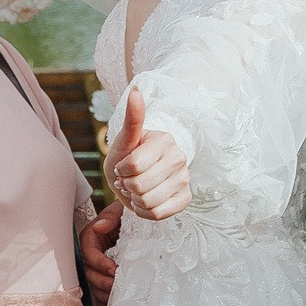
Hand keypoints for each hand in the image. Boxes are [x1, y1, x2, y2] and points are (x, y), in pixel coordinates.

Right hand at [78, 201, 121, 305]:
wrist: (135, 220)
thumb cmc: (127, 213)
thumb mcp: (120, 210)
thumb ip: (110, 217)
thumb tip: (100, 226)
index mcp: (90, 238)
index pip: (89, 254)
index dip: (100, 263)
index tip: (113, 270)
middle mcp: (90, 254)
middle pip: (89, 272)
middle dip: (103, 282)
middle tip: (117, 286)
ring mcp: (96, 266)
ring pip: (93, 284)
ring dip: (104, 293)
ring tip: (117, 298)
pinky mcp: (103, 275)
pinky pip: (99, 291)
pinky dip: (104, 301)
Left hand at [105, 88, 191, 220]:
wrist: (138, 173)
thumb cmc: (128, 155)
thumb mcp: (124, 139)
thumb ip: (131, 118)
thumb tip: (136, 91)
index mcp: (165, 140)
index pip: (133, 166)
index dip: (120, 171)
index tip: (122, 166)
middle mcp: (179, 158)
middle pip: (140, 186)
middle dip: (126, 186)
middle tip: (127, 180)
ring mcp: (185, 178)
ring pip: (149, 202)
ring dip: (134, 200)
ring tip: (135, 190)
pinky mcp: (185, 198)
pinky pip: (158, 215)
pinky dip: (144, 212)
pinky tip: (143, 202)